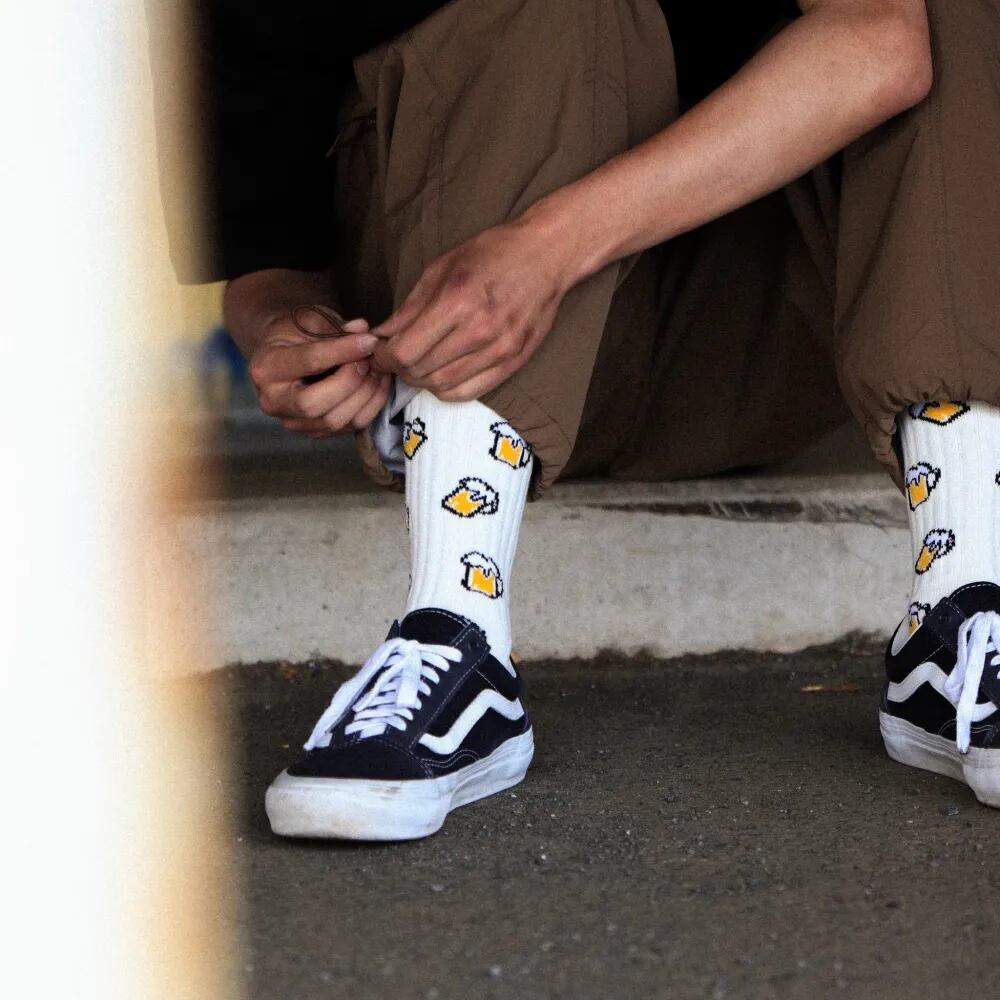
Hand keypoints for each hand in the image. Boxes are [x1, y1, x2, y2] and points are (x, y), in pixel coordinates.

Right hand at [248, 313, 391, 437]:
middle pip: (315, 404)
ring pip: (334, 421)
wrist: (284, 351)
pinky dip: (369, 407)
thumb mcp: (311, 320)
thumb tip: (363, 330)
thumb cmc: (296, 332)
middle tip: (370, 360)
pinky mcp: (313, 431)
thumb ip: (336, 327)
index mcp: (265, 368)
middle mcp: (272, 401)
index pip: (309, 362)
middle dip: (351, 382)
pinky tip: (377, 385)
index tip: (369, 341)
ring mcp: (292, 421)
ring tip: (377, 371)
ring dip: (365, 396)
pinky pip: (348, 427)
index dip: (344, 351)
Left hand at [372, 219, 571, 400]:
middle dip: (399, 369)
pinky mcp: (513, 362)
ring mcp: (499, 350)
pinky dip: (447, 389)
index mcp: (457, 301)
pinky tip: (441, 374)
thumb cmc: (492, 253)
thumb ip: (410, 307)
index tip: (380, 353)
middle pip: (421, 371)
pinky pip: (469, 392)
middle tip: (395, 359)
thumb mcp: (442, 268)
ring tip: (418, 365)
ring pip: (442, 386)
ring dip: (422, 380)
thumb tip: (382, 335)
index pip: (406, 351)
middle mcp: (479, 330)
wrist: (546, 256)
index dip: (384, 358)